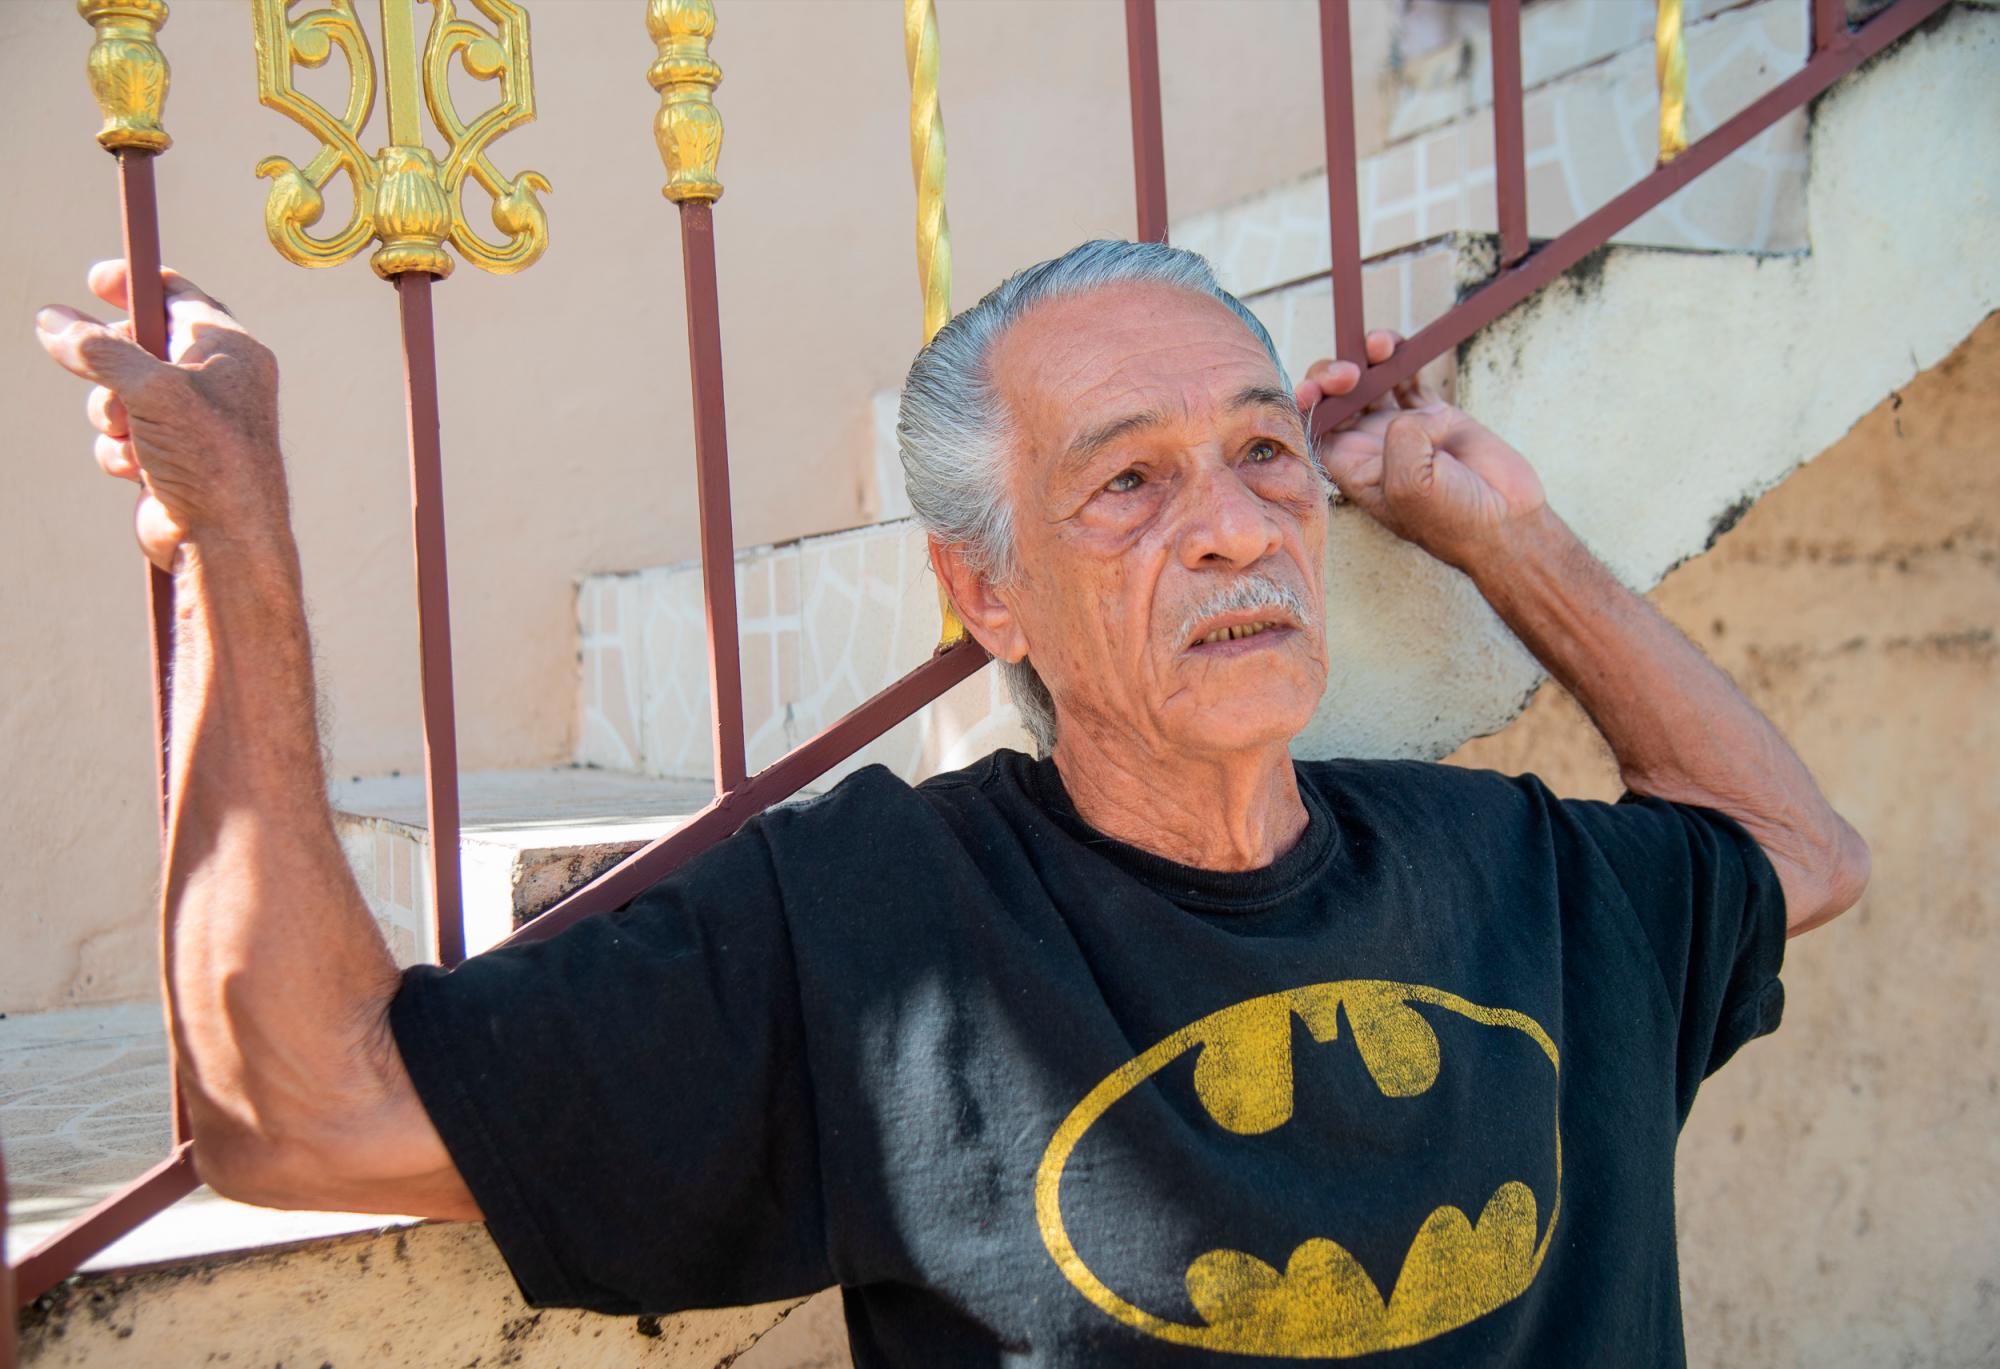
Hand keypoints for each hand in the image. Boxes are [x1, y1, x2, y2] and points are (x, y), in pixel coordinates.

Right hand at [35, 261, 286, 569]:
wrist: (223, 539)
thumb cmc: (210, 458)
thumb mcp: (151, 388)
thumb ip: (100, 349)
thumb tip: (53, 321)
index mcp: (231, 352)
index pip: (181, 299)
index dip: (137, 285)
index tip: (95, 280)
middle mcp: (215, 384)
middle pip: (137, 346)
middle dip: (107, 365)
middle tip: (94, 370)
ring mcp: (189, 423)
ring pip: (118, 394)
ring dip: (110, 414)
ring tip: (130, 434)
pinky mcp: (167, 457)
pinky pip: (120, 436)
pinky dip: (118, 450)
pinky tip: (137, 470)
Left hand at [1295, 336, 1547, 571]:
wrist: (1505, 522)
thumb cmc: (1452, 519)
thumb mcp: (1411, 486)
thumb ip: (1399, 440)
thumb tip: (1410, 414)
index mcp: (1354, 468)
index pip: (1314, 429)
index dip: (1306, 405)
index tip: (1314, 390)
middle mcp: (1372, 445)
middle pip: (1336, 400)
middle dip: (1333, 375)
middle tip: (1350, 372)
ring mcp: (1404, 428)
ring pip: (1371, 381)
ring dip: (1367, 357)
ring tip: (1381, 345)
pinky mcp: (1436, 414)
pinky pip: (1409, 377)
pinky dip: (1402, 357)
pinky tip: (1400, 347)